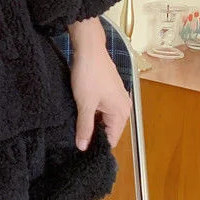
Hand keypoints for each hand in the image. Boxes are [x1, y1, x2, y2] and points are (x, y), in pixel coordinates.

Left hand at [67, 17, 131, 150]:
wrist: (89, 49)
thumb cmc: (88, 76)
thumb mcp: (84, 104)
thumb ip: (84, 127)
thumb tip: (83, 147)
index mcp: (121, 113)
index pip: (111, 139)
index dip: (97, 145)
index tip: (82, 150)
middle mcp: (123, 107)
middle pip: (108, 128)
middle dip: (93, 133)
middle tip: (76, 138)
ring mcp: (117, 97)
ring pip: (104, 117)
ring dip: (91, 120)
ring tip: (76, 125)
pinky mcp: (110, 89)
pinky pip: (102, 107)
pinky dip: (93, 110)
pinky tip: (80, 110)